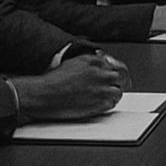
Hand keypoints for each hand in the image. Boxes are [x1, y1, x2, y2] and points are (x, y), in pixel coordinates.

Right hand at [10, 52, 128, 119]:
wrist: (44, 95)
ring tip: (104, 97)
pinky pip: (112, 103)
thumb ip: (90, 63)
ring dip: (113, 94)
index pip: (115, 64)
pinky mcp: (100, 102)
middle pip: (121, 77)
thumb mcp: (73, 62)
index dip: (115, 72)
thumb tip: (100, 64)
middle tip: (115, 86)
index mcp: (94, 61)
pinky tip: (100, 104)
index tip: (114, 76)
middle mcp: (101, 73)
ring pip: (119, 91)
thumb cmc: (52, 80)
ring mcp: (102, 88)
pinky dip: (108, 104)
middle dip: (119, 82)